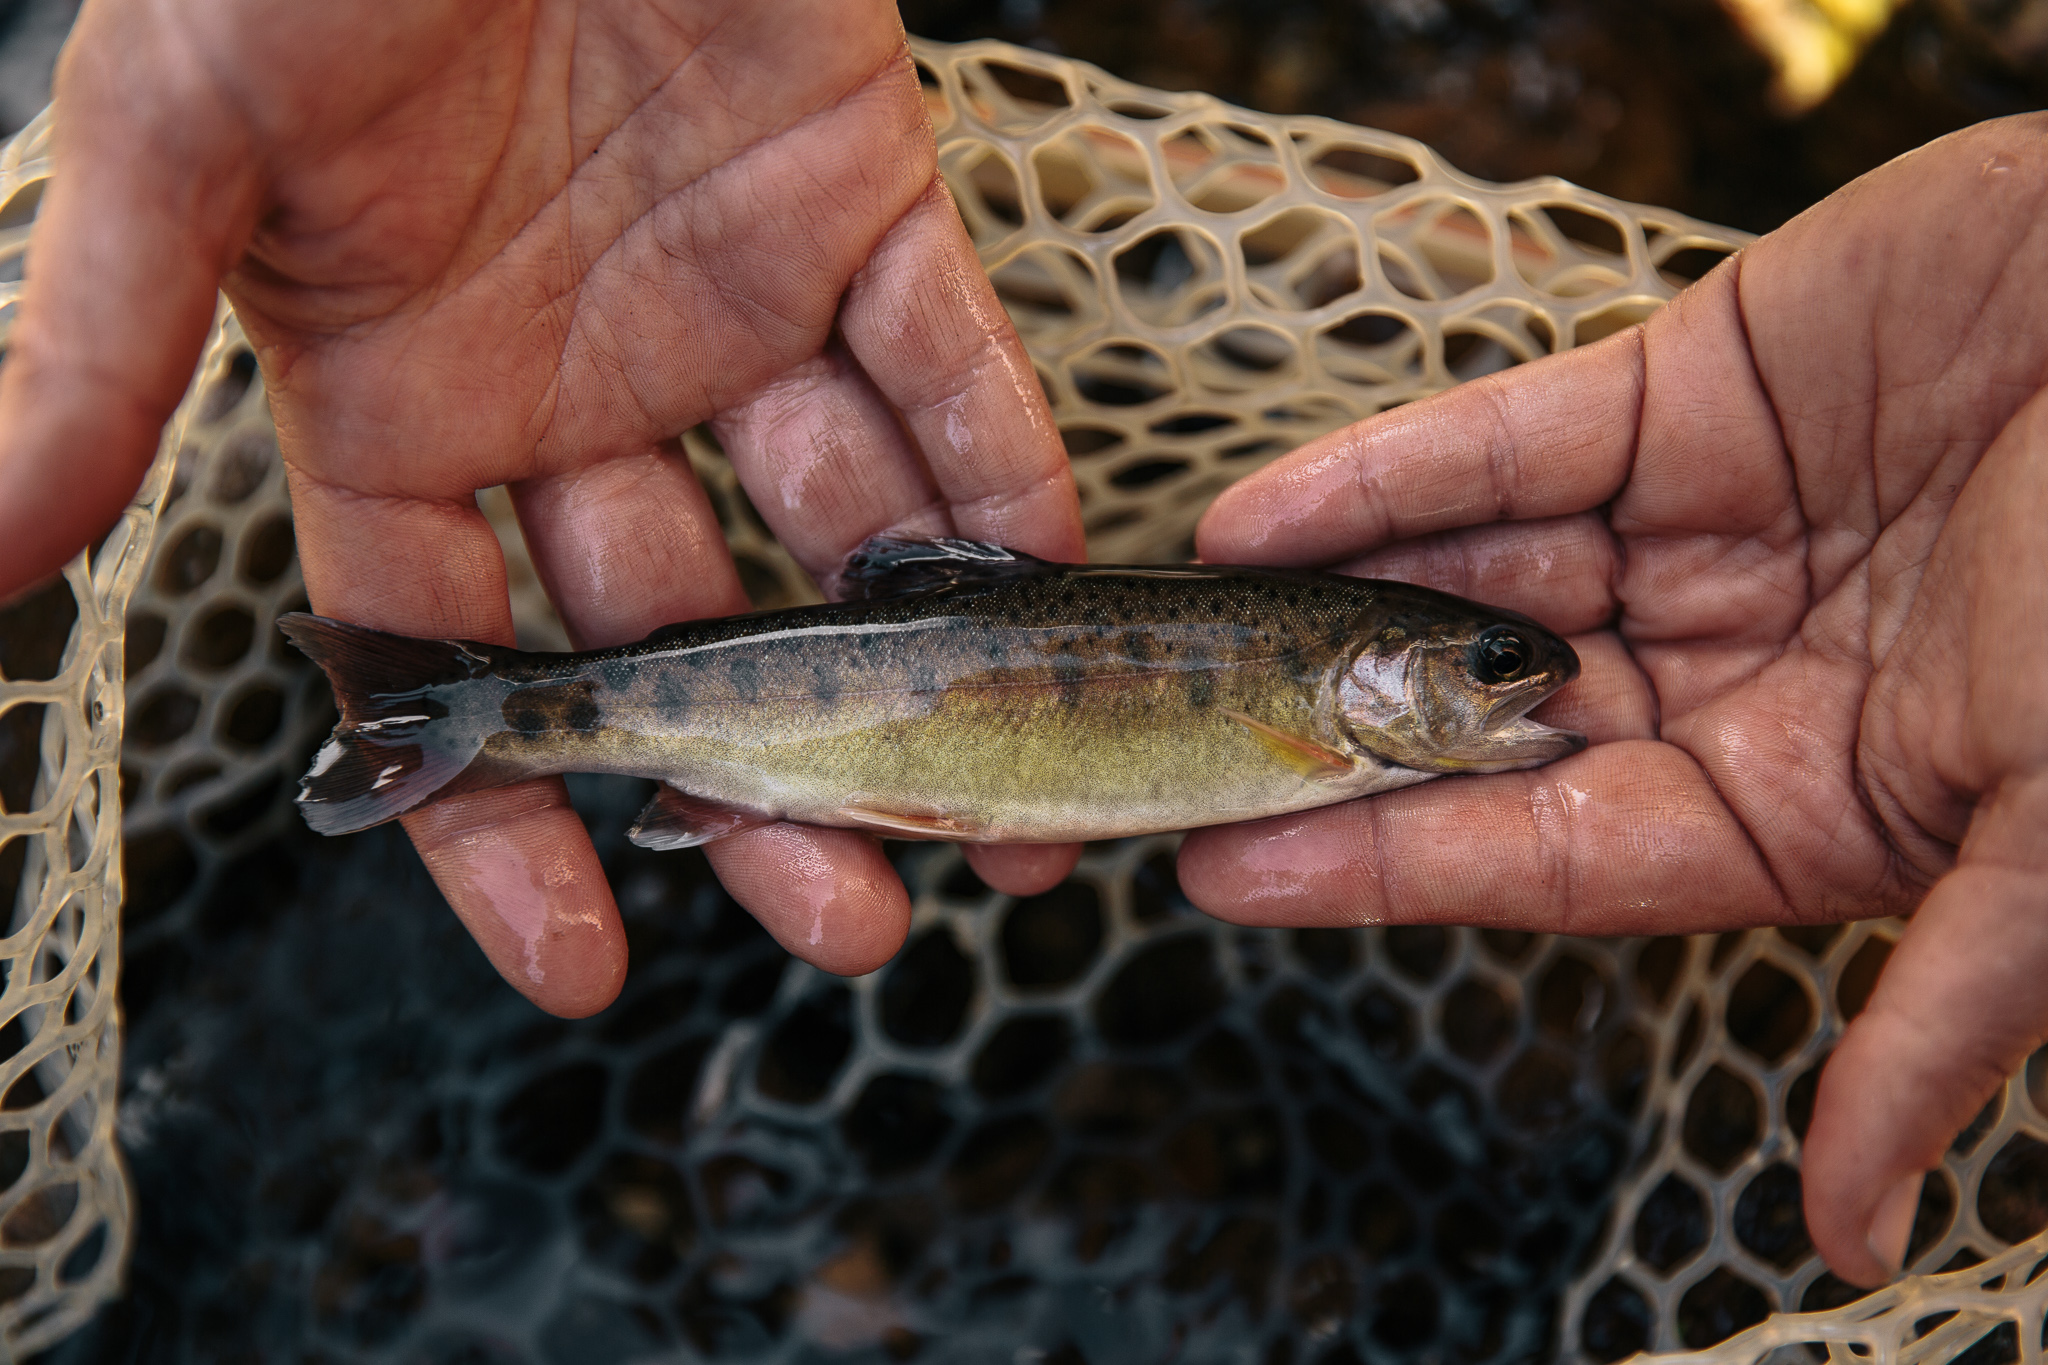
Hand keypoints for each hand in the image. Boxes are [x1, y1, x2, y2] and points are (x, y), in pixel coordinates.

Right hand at [0, 0, 1084, 1014]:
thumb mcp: (185, 143)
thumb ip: (102, 355)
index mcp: (403, 401)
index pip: (452, 662)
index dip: (505, 821)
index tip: (583, 966)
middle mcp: (575, 386)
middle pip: (685, 638)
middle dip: (768, 786)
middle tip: (856, 924)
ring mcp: (729, 304)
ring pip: (839, 538)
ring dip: (929, 674)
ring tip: (1011, 820)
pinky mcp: (862, 202)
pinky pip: (950, 364)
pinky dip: (1001, 472)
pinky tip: (1049, 588)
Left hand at [1181, 114, 2047, 1287]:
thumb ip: (1943, 1015)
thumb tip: (1851, 1235)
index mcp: (1795, 797)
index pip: (1543, 855)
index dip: (1385, 869)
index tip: (1228, 874)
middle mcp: (1721, 673)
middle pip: (1471, 722)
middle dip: (1321, 735)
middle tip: (1163, 751)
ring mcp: (1691, 533)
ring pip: (1463, 574)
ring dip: (1323, 600)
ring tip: (1185, 630)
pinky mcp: (1684, 392)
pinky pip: (1501, 440)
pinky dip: (1380, 474)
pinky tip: (1260, 512)